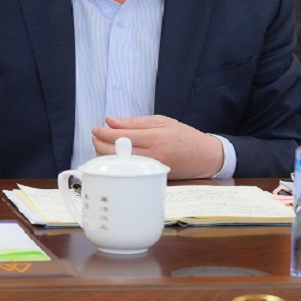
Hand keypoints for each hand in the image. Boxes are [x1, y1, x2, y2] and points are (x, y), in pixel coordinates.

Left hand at [92, 115, 224, 179]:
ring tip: (103, 144)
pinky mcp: (152, 179)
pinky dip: (118, 163)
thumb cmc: (184, 136)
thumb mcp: (161, 121)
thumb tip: (110, 121)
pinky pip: (128, 171)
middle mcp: (152, 156)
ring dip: (106, 154)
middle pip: (116, 153)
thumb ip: (134, 122)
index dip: (104, 133)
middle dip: (100, 144)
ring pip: (119, 164)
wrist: (204, 156)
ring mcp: (151, 170)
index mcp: (155, 138)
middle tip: (96, 136)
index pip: (121, 137)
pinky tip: (116, 155)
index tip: (96, 129)